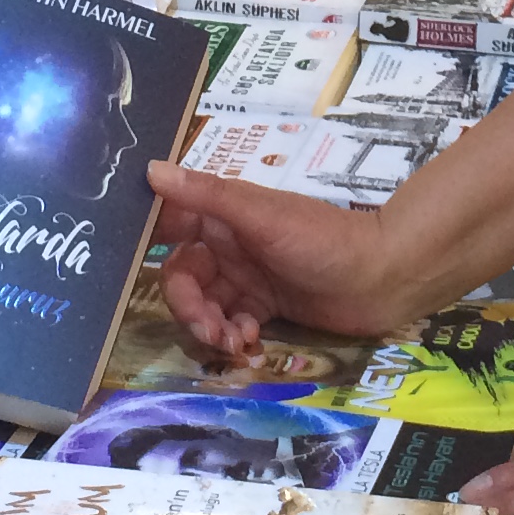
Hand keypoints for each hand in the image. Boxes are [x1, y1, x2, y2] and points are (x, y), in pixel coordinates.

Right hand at [149, 159, 417, 350]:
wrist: (383, 277)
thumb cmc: (322, 239)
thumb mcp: (261, 215)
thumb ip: (208, 195)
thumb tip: (150, 170)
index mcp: (224, 213)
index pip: (168, 223)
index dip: (147, 244)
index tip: (130, 270)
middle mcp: (229, 243)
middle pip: (183, 276)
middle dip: (187, 305)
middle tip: (207, 328)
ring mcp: (247, 276)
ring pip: (204, 304)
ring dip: (208, 326)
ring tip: (232, 342)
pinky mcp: (265, 305)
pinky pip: (230, 322)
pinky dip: (232, 335)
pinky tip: (250, 344)